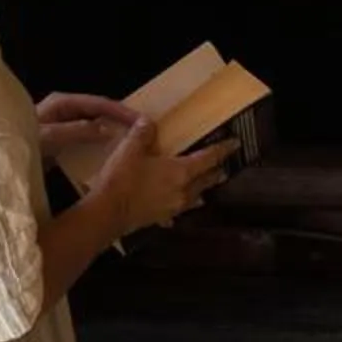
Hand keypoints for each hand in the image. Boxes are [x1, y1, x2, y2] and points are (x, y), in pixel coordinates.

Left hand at [35, 90, 143, 165]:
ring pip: (96, 125)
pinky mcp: (62, 141)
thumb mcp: (48, 138)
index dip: (122, 111)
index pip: (99, 103)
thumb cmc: (19, 144)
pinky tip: (113, 154)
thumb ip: (76, 132)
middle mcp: (64, 110)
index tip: (142, 120)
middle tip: (145, 131)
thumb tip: (107, 128)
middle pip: (100, 111)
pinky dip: (102, 143)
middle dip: (122, 120)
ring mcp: (63, 125)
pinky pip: (88, 138)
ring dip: (114, 132)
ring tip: (134, 143)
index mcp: (62, 103)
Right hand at [87, 116, 238, 239]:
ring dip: (201, 190)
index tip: (235, 144)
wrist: (106, 214)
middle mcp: (183, 191)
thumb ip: (143, 133)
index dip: (223, 149)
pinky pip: (177, 211)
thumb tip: (149, 122)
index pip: (209, 158)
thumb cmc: (121, 179)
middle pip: (206, 180)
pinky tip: (176, 207)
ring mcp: (173, 207)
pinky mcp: (161, 218)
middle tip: (223, 167)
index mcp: (181, 172)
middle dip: (216, 172)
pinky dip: (181, 205)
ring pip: (195, 197)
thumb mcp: (131, 149)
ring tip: (204, 187)